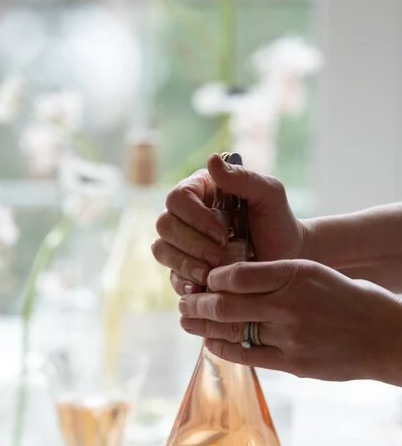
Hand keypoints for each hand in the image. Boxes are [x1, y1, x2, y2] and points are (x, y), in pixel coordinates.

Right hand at [152, 154, 305, 294]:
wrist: (284, 260)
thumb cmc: (278, 223)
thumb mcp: (269, 195)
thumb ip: (243, 178)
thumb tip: (211, 160)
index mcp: (201, 191)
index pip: (177, 198)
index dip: (195, 217)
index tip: (223, 233)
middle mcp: (185, 216)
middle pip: (164, 224)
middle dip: (191, 243)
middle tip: (220, 257)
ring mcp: (181, 244)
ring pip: (161, 249)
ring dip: (185, 264)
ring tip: (212, 274)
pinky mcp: (183, 270)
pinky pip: (170, 275)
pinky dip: (183, 282)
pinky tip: (203, 286)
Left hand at [178, 259, 401, 382]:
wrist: (384, 335)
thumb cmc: (347, 300)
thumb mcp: (314, 274)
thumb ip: (275, 276)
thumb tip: (229, 280)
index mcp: (295, 273)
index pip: (237, 273)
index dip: (212, 278)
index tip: (203, 280)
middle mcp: (290, 303)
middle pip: (225, 304)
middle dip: (197, 304)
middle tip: (183, 303)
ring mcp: (290, 335)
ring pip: (231, 331)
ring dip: (202, 327)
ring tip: (187, 321)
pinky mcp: (292, 363)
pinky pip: (246, 355)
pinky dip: (223, 348)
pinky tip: (211, 342)